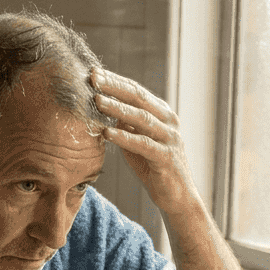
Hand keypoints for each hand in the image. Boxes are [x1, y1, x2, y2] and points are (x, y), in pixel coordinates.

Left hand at [91, 68, 199, 215]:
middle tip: (93, 79)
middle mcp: (168, 121)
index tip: (93, 72)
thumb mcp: (137, 141)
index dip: (115, 80)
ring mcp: (170, 138)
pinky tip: (107, 132)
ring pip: (141, 118)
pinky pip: (143, 144)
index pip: (136, 90)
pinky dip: (124, 137)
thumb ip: (126, 125)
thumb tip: (104, 108)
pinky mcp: (167, 157)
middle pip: (138, 97)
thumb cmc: (154, 167)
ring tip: (97, 101)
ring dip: (117, 108)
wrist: (177, 196)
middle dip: (114, 87)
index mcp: (162, 113)